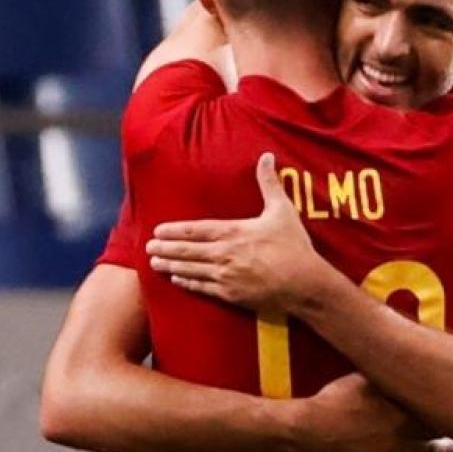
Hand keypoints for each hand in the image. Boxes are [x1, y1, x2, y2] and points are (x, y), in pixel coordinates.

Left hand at [147, 152, 336, 314]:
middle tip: (147, 248)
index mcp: (233, 233)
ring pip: (190, 270)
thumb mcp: (282, 210)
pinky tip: (177, 280)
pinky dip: (188, 283)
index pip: (196, 230)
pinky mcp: (232, 296)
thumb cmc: (294, 246)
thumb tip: (266, 156)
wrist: (305, 284)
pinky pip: (203, 288)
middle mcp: (224, 255)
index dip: (175, 231)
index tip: (158, 231)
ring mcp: (226, 277)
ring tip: (153, 264)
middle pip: (187, 251)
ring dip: (170, 266)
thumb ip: (269, 183)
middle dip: (165, 249)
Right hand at [294, 373, 452, 451]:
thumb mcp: (367, 379)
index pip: (445, 418)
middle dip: (448, 433)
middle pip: (445, 442)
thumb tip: (412, 370)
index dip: (449, 412)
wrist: (314, 431)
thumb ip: (393, 380)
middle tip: (446, 424)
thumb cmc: (339, 400)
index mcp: (409, 417)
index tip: (448, 404)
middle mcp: (412, 443)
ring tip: (438, 446)